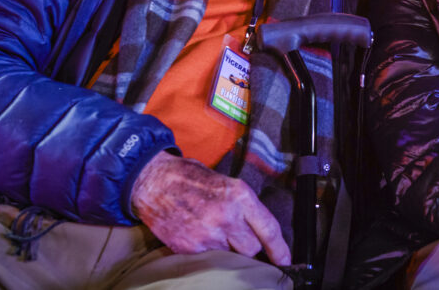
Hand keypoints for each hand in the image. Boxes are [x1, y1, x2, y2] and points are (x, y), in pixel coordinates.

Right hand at [131, 151, 290, 265]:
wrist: (153, 181)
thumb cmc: (190, 177)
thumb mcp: (225, 182)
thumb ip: (243, 205)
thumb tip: (258, 228)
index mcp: (239, 196)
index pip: (269, 229)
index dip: (280, 249)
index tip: (285, 261)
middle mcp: (227, 216)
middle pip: (252, 249)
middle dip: (250, 249)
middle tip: (242, 243)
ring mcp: (207, 235)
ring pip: (231, 257)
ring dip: (228, 252)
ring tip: (217, 237)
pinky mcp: (189, 248)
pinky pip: (209, 260)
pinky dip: (209, 254)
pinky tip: (201, 239)